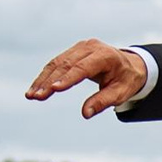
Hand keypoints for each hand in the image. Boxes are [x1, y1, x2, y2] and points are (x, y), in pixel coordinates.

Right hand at [26, 39, 146, 118]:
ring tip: (31, 95)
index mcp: (105, 56)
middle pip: (65, 64)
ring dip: (43, 79)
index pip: (83, 67)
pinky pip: (56, 63)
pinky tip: (36, 88)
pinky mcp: (73, 51)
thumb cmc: (126, 80)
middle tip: (36, 97)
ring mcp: (80, 47)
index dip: (68, 79)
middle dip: (49, 82)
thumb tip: (86, 114)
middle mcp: (90, 47)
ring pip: (57, 63)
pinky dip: (46, 76)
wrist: (130, 65)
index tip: (54, 89)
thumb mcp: (121, 93)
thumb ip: (103, 101)